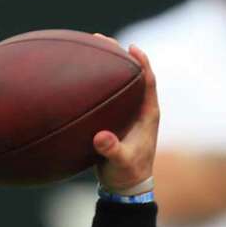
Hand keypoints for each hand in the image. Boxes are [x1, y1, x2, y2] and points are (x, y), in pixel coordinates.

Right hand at [92, 38, 159, 191]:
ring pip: (119, 82)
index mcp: (148, 115)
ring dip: (107, 65)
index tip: (132, 48)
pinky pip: (106, 94)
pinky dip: (95, 82)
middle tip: (102, 39)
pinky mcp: (115, 119)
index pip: (149, 82)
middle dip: (119, 56)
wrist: (125, 186)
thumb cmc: (128, 174)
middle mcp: (139, 110)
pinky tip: (76, 75)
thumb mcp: (121, 162)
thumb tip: (100, 137)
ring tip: (89, 46)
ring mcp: (127, 113)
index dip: (142, 63)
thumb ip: (112, 150)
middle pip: (133, 75)